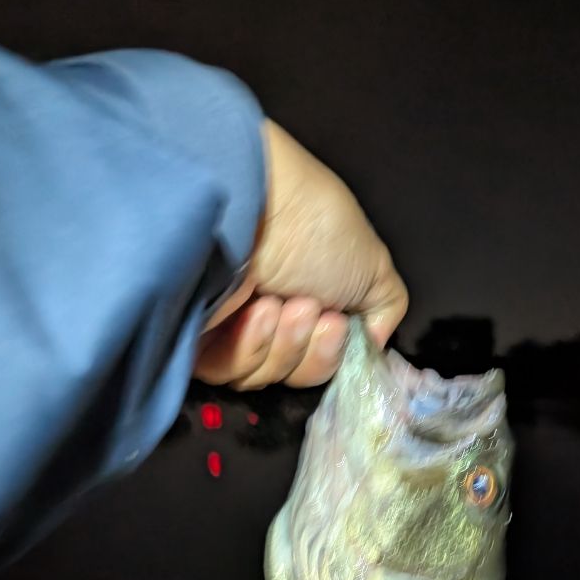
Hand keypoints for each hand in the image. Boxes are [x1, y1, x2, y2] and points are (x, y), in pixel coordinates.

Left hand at [194, 121, 407, 389]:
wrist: (256, 202)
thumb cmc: (317, 227)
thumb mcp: (373, 266)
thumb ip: (385, 309)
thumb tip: (373, 342)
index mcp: (304, 305)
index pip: (316, 364)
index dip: (328, 355)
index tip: (336, 324)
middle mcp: (266, 318)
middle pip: (290, 375)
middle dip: (307, 348)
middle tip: (307, 305)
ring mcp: (227, 327)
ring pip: (260, 376)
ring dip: (282, 342)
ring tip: (280, 300)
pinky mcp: (194, 335)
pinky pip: (226, 371)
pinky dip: (248, 346)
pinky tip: (256, 308)